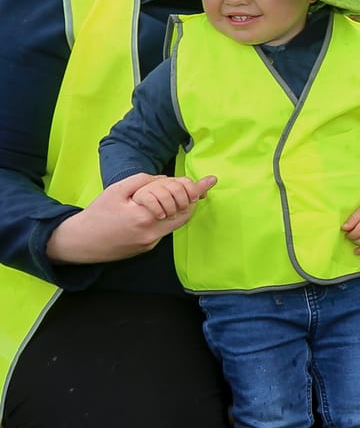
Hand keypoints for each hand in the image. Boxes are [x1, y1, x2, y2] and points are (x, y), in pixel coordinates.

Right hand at [45, 174, 216, 264]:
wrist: (80, 242)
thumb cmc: (97, 214)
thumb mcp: (117, 190)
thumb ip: (144, 181)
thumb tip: (166, 179)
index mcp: (144, 216)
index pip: (179, 199)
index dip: (196, 189)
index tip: (211, 180)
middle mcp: (151, 233)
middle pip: (184, 213)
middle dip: (188, 196)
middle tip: (188, 185)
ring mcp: (150, 243)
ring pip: (176, 222)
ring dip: (178, 206)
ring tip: (171, 194)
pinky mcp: (146, 248)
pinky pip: (164, 229)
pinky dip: (166, 216)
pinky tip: (158, 207)